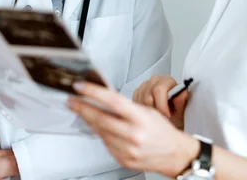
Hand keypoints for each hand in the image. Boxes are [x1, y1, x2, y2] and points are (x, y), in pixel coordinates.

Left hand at [68, 82, 198, 177]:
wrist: (174, 154)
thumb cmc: (161, 130)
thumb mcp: (147, 111)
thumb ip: (125, 106)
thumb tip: (103, 97)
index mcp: (140, 118)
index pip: (113, 101)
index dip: (94, 93)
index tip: (81, 87)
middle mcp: (134, 134)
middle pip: (101, 119)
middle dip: (82, 108)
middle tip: (72, 100)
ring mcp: (127, 149)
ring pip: (100, 131)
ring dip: (88, 120)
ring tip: (82, 110)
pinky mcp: (123, 159)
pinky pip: (105, 143)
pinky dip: (100, 133)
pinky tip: (98, 126)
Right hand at [133, 76, 188, 128]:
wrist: (172, 116)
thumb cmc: (176, 113)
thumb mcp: (182, 111)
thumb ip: (181, 101)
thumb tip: (183, 93)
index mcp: (167, 80)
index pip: (159, 89)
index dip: (162, 105)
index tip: (166, 115)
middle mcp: (155, 80)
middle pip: (148, 96)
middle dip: (155, 110)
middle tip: (162, 118)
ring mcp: (144, 85)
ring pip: (141, 100)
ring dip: (148, 111)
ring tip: (157, 116)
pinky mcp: (137, 92)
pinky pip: (135, 102)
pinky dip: (142, 109)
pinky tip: (150, 112)